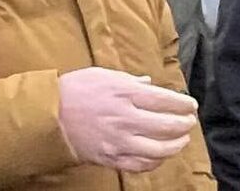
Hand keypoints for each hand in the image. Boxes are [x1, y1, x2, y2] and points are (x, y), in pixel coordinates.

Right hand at [57, 67, 198, 172]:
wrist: (47, 115)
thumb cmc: (73, 90)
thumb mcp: (101, 74)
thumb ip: (128, 79)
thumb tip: (148, 83)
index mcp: (124, 93)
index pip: (165, 100)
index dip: (183, 104)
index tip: (191, 105)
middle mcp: (126, 118)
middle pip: (168, 125)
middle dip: (185, 124)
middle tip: (190, 122)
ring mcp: (119, 141)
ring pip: (160, 149)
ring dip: (176, 145)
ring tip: (181, 140)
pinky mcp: (112, 158)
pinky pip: (142, 164)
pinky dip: (156, 161)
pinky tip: (161, 155)